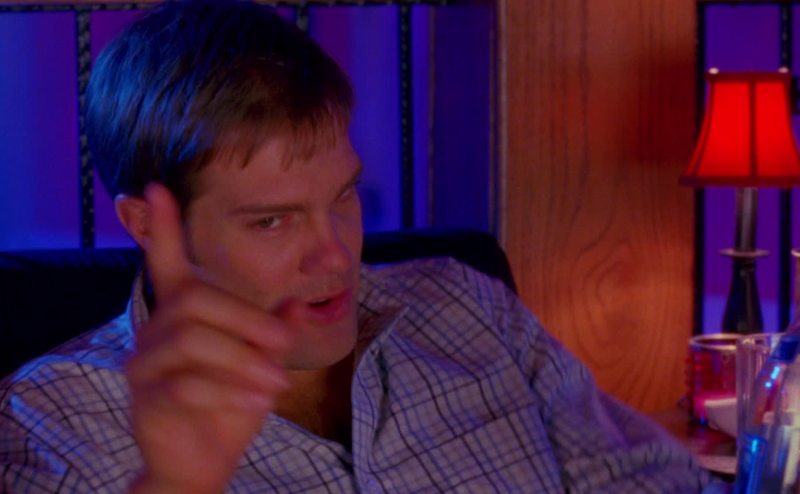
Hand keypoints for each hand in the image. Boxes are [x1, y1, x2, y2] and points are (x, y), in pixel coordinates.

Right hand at [127, 184, 294, 493]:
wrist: (203, 460)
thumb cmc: (231, 402)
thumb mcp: (261, 364)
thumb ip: (272, 330)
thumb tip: (294, 300)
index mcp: (182, 314)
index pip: (166, 262)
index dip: (161, 227)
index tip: (158, 187)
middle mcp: (156, 331)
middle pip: (196, 301)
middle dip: (247, 320)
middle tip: (285, 341)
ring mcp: (146, 365)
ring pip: (192, 342)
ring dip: (244, 361)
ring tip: (278, 383)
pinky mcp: (147, 399)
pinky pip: (186, 386)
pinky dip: (229, 393)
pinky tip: (258, 404)